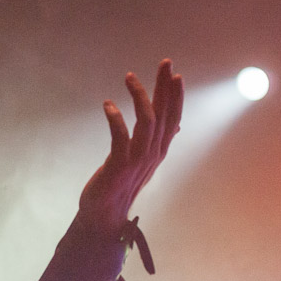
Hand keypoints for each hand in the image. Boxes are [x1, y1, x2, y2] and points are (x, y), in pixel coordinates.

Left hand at [78, 59, 183, 234]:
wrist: (104, 217)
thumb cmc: (120, 187)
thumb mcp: (143, 163)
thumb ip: (157, 143)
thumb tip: (176, 127)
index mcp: (158, 151)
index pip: (173, 119)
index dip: (175, 97)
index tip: (174, 74)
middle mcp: (153, 154)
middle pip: (164, 115)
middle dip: (164, 87)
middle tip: (164, 63)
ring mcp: (137, 160)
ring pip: (146, 122)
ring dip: (140, 97)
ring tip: (129, 77)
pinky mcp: (119, 166)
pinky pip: (120, 138)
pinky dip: (115, 119)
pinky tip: (108, 105)